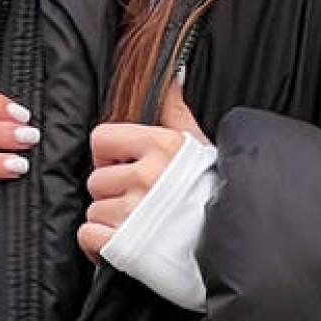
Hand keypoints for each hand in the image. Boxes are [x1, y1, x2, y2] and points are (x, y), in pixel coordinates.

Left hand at [79, 90, 209, 262]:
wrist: (232, 242)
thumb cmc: (214, 194)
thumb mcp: (199, 146)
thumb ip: (176, 111)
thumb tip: (173, 75)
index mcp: (162, 146)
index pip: (101, 138)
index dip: (111, 154)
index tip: (129, 165)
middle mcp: (147, 176)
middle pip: (96, 178)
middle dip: (114, 191)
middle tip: (142, 200)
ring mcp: (134, 211)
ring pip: (93, 209)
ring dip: (111, 219)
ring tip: (140, 223)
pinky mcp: (123, 244)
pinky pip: (88, 236)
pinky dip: (101, 245)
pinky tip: (125, 242)